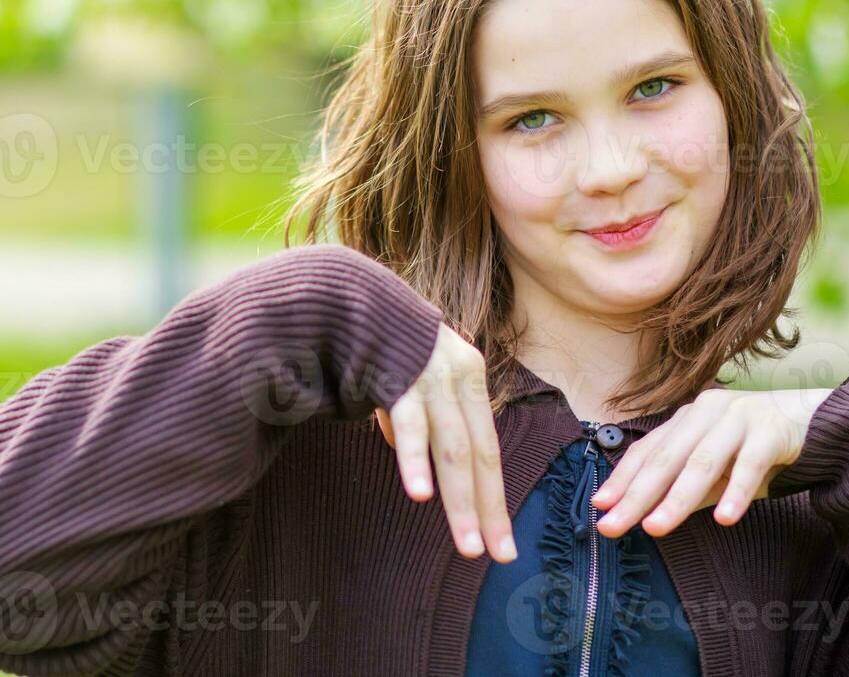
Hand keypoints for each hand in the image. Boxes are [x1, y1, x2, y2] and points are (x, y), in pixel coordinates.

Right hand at [372, 323, 517, 562]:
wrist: (348, 293)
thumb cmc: (381, 342)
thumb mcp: (413, 382)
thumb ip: (419, 420)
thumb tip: (415, 462)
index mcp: (470, 378)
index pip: (487, 449)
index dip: (493, 497)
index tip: (500, 542)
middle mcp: (460, 377)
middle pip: (479, 454)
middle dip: (487, 509)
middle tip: (495, 554)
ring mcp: (431, 377)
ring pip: (453, 449)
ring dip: (460, 500)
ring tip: (466, 543)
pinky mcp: (398, 376)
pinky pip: (410, 425)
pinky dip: (415, 460)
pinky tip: (420, 493)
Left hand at [590, 386, 833, 537]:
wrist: (816, 421)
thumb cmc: (757, 447)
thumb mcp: (716, 469)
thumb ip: (686, 488)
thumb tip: (645, 514)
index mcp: (687, 419)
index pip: (647, 451)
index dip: (622, 479)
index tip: (599, 507)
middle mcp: (706, 413)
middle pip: (666, 458)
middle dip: (637, 495)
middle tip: (613, 525)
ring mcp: (739, 418)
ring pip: (703, 462)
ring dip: (678, 497)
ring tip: (657, 527)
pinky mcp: (771, 430)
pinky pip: (751, 464)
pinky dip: (737, 492)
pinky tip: (725, 518)